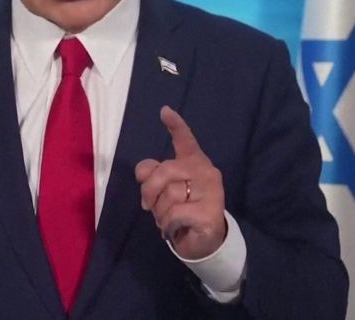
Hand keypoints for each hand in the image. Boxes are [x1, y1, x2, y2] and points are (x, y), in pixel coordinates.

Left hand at [135, 106, 226, 259]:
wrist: (205, 242)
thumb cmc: (182, 210)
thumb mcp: (164, 191)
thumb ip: (153, 175)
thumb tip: (143, 172)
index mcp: (194, 163)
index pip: (186, 141)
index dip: (176, 126)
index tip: (164, 111)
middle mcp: (206, 172)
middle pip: (165, 171)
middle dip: (149, 191)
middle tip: (148, 207)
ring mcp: (211, 192)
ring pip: (169, 195)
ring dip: (160, 213)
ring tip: (169, 220)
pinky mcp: (210, 213)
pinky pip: (174, 214)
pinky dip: (167, 225)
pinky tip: (175, 229)